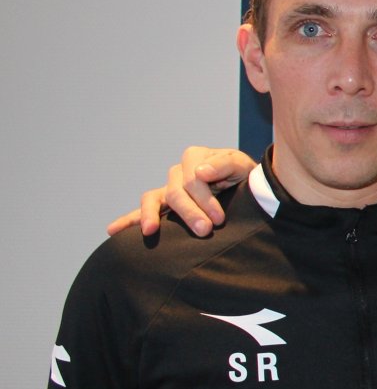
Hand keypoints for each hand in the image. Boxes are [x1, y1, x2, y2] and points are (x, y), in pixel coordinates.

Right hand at [104, 146, 256, 236]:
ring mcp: (169, 188)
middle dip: (189, 213)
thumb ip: (224, 164)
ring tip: (150, 231)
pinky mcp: (166, 204)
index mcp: (196, 157)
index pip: (192, 179)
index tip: (219, 219)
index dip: (205, 199)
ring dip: (152, 216)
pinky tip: (113, 230)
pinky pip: (143, 210)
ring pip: (153, 199)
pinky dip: (129, 220)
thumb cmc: (246, 176)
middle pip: (176, 192)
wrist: (251, 186)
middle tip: (204, 230)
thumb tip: (199, 173)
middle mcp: (179, 171)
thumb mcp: (242, 165)